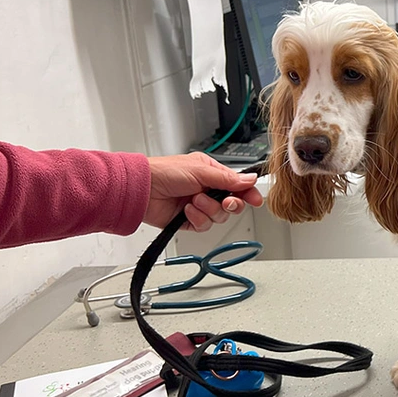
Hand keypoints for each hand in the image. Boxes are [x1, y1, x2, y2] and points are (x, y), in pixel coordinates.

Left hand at [145, 153, 263, 231]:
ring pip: (219, 216)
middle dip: (230, 204)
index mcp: (212, 173)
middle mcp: (207, 189)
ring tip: (194, 201)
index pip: (237, 185)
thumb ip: (228, 179)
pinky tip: (186, 210)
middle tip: (225, 202)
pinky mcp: (189, 220)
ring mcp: (198, 205)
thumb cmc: (165, 172)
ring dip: (208, 209)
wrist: (142, 190)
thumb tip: (250, 179)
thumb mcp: (201, 171)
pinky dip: (197, 218)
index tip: (256, 199)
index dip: (248, 192)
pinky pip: (204, 225)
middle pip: (232, 203)